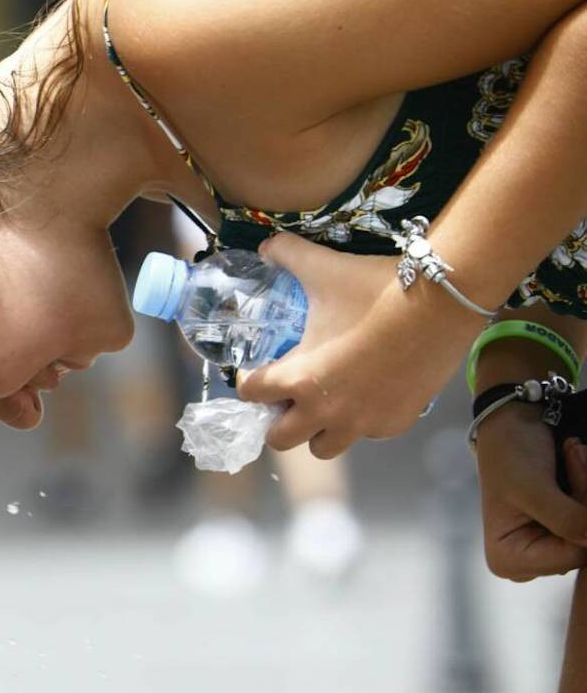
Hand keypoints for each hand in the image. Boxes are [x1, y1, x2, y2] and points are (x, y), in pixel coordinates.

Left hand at [237, 233, 485, 457]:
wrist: (443, 302)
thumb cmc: (374, 289)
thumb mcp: (324, 268)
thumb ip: (288, 255)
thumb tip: (265, 245)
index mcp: (298, 378)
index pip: (251, 394)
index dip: (248, 380)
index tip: (255, 370)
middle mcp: (325, 411)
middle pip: (280, 439)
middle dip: (277, 419)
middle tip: (287, 395)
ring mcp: (363, 423)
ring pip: (324, 447)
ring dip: (317, 430)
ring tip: (324, 403)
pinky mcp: (395, 423)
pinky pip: (367, 434)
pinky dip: (361, 421)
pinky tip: (366, 394)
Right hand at [476, 405, 586, 581]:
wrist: (510, 425)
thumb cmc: (510, 454)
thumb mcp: (534, 488)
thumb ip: (567, 520)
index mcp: (507, 560)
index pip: (571, 556)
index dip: (585, 518)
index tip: (579, 473)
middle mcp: (525, 563)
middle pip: (583, 545)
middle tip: (578, 456)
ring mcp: (544, 550)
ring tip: (575, 453)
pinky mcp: (559, 534)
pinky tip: (576, 463)